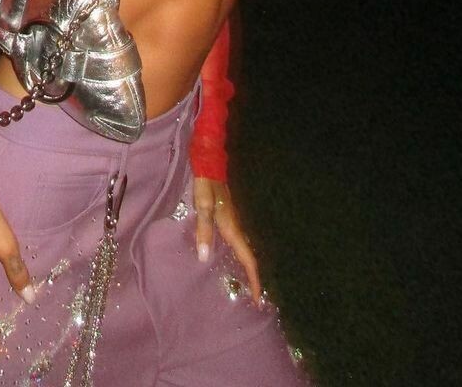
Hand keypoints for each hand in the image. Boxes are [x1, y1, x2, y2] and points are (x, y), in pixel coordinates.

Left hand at [192, 177, 261, 304]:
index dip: (254, 279)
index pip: (248, 259)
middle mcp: (237, 227)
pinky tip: (231, 259)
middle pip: (249, 258)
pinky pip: (237, 241)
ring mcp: (234, 221)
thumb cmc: (206, 184)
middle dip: (253, 278)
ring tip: (245, 285)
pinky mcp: (229, 217)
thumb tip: (204, 258)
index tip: (259, 299)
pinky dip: (239, 255)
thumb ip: (204, 230)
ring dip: (247, 268)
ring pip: (244, 249)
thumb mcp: (202, 206)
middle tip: (254, 299)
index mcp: (232, 228)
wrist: (211, 164)